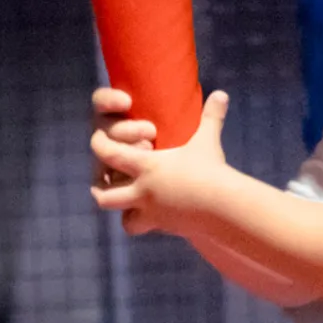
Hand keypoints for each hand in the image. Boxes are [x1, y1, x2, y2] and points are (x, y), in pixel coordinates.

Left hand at [91, 87, 230, 236]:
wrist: (223, 208)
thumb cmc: (212, 170)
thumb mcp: (208, 141)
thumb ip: (211, 117)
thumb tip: (221, 94)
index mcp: (146, 167)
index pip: (109, 154)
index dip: (99, 145)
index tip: (99, 139)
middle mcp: (143, 192)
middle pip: (104, 195)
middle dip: (100, 187)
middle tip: (105, 177)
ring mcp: (152, 213)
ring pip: (124, 221)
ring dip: (123, 211)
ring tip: (130, 201)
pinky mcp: (164, 226)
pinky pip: (144, 229)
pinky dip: (144, 224)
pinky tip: (153, 214)